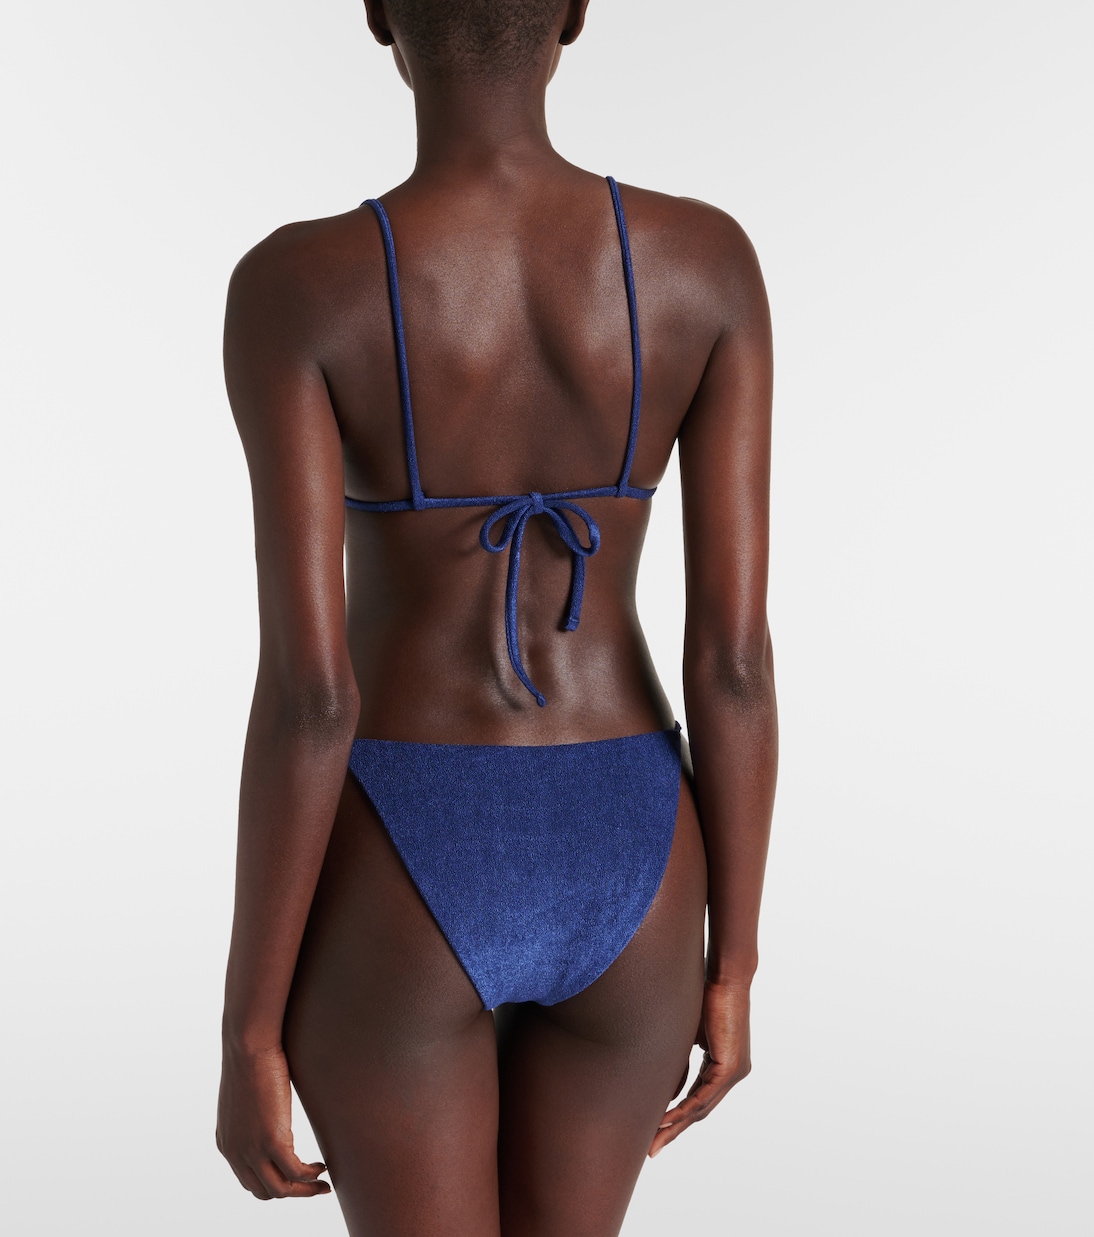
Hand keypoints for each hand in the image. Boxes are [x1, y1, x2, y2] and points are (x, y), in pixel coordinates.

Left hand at [216, 1043, 330, 1199]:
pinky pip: (295, 1171)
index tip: (296, 1179)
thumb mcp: (245, 1099)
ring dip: (304, 1191)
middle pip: (265, 1192)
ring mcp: (252, 1150)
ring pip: (280, 1189)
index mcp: (227, 1145)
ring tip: (323, 1182)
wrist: (248, 1047)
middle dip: (291, 1193)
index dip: (275, 1184)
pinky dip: (311, 1175)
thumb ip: (254, 1117)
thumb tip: (272, 1114)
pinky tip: (323, 1166)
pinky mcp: (271, 1141)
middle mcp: (236, 1153)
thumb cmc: (250, 1061)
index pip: (250, 1181)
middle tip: (313, 1186)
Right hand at [649, 980, 751, 1156]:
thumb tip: (665, 1081)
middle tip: (652, 1148)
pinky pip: (704, 1096)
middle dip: (674, 1130)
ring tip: (654, 1140)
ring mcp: (735, 1071)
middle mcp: (733, 1072)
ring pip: (701, 1107)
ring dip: (676, 1125)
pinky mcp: (731, 1067)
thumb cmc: (707, 995)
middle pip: (699, 1110)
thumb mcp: (689, 1032)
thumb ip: (680, 1056)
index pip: (698, 1098)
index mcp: (724, 1063)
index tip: (656, 1128)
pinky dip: (684, 1110)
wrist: (725, 977)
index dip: (677, 1115)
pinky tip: (666, 1120)